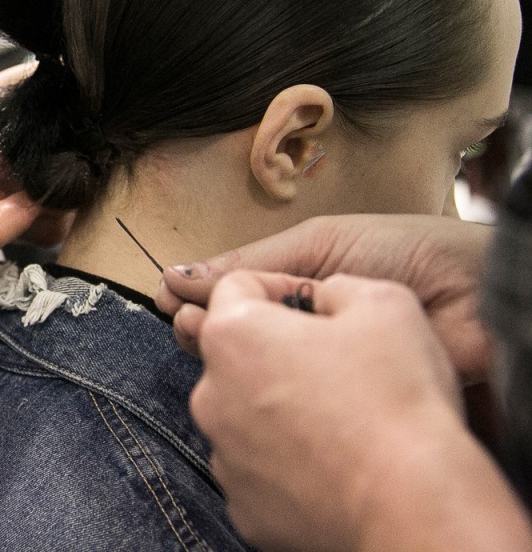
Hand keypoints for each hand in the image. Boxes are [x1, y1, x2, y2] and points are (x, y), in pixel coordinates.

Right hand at [156, 214, 492, 380]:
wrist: (479, 297)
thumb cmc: (411, 253)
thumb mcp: (321, 242)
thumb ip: (252, 262)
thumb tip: (180, 274)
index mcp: (298, 284)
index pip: (233, 296)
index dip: (197, 298)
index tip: (168, 298)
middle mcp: (303, 330)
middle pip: (235, 337)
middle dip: (203, 327)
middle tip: (187, 323)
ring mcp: (319, 370)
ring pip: (252, 372)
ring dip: (222, 356)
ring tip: (202, 340)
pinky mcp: (337, 405)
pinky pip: (286, 405)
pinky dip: (257, 395)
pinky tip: (238, 382)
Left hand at [191, 271, 530, 551]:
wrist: (415, 507)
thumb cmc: (399, 400)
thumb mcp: (386, 303)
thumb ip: (338, 287)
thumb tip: (325, 298)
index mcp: (232, 335)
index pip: (237, 287)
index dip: (281, 287)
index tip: (315, 307)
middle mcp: (210, 395)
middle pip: (237, 356)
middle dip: (279, 353)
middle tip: (338, 367)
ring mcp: (223, 456)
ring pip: (246, 416)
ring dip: (282, 410)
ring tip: (343, 422)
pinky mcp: (243, 508)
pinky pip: (260, 471)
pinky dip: (289, 464)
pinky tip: (335, 465)